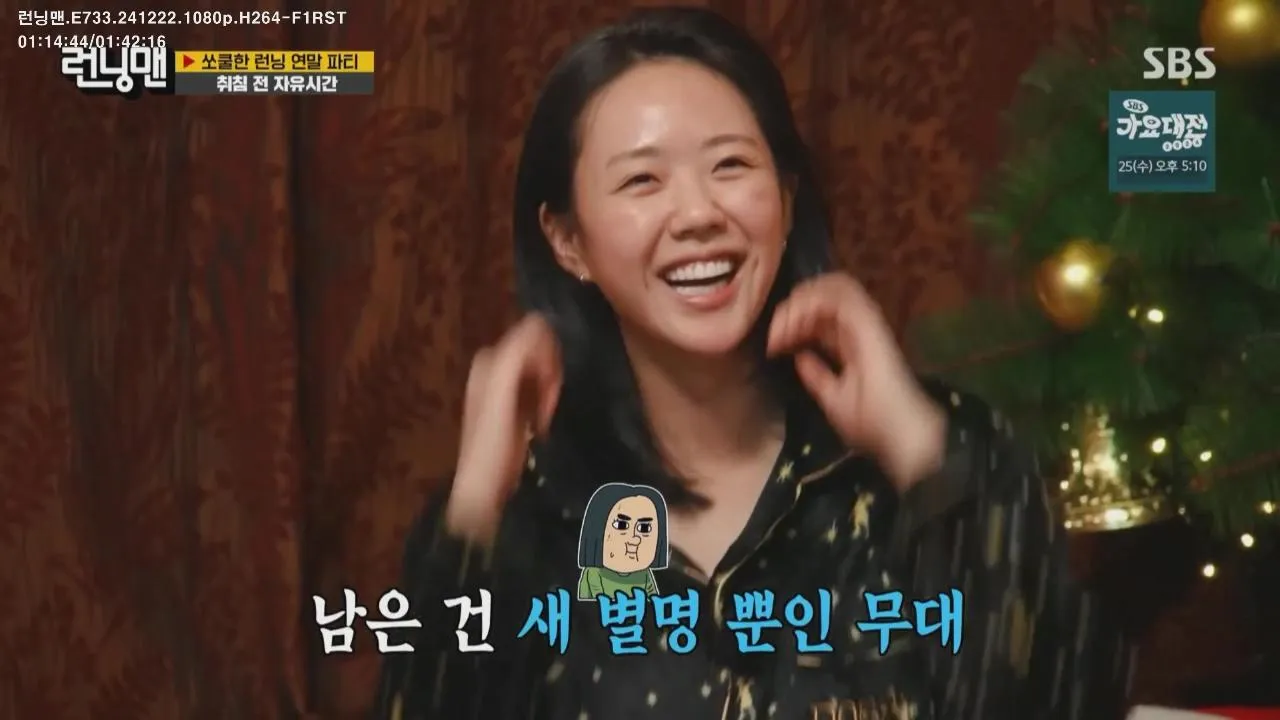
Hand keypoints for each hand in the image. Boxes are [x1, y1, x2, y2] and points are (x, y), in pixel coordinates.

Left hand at [447, 314, 562, 542]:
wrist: (485, 488)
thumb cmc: (490, 439)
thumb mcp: (500, 389)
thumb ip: (517, 353)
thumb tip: (540, 323)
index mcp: (490, 358)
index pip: (532, 332)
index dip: (547, 352)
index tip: (550, 378)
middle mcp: (496, 369)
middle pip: (539, 352)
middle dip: (550, 372)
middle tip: (548, 400)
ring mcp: (506, 390)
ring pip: (544, 372)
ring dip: (551, 389)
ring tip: (545, 414)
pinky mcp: (517, 410)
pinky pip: (542, 391)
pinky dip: (548, 402)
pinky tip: (543, 421)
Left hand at [766, 273, 944, 491]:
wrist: (901, 436)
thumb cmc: (874, 423)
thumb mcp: (833, 399)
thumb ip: (816, 375)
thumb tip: (798, 355)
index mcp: (853, 344)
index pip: (821, 316)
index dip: (794, 321)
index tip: (773, 344)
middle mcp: (861, 329)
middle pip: (825, 295)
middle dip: (794, 305)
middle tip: (775, 331)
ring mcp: (867, 325)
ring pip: (834, 287)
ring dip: (802, 300)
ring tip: (784, 325)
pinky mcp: (870, 327)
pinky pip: (842, 298)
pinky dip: (814, 303)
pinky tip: (797, 321)